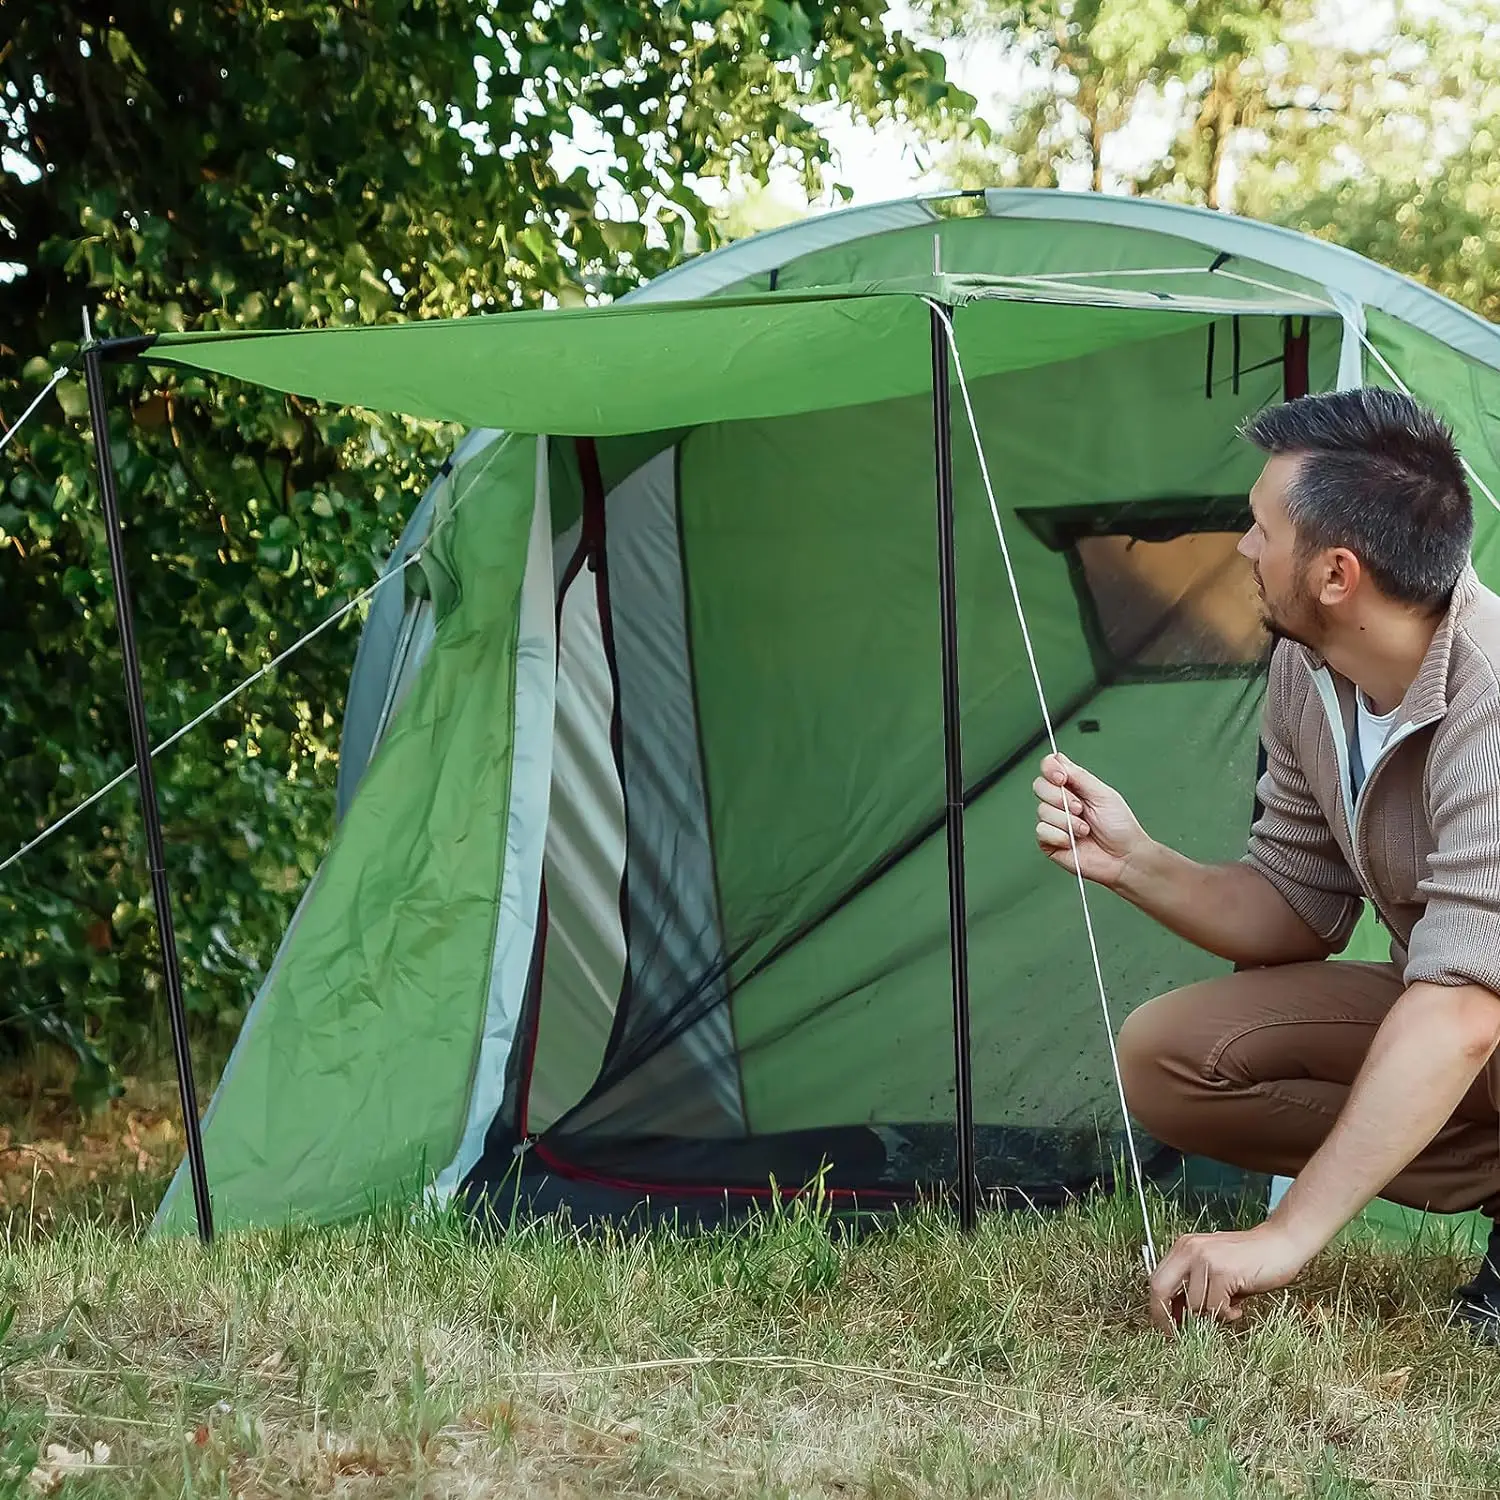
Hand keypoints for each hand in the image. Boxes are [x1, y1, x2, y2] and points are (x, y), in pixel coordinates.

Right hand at [1032, 752, 1148, 888]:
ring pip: (1042, 810)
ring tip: (1084, 829)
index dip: (1051, 769)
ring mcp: (1054, 821)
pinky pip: (1041, 831)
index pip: (1050, 767)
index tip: (1062, 778)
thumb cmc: (1120, 828)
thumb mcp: (1103, 794)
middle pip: (1039, 786)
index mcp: (1074, 787)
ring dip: (1067, 821)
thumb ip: (1079, 776)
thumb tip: (1059, 759)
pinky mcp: (1049, 841)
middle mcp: (1061, 802)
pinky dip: (1059, 836)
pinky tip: (1073, 841)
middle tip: (1080, 808)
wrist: (1124, 858)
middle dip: (1061, 798)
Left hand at [1148, 1224, 1313, 1333]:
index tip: (1166, 1328)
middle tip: (1179, 1335)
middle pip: (1160, 1288)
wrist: (1280, 1244)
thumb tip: (1174, 1319)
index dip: (1157, 1308)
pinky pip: (1215, 1308)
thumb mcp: (1213, 1271)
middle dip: (1167, 1317)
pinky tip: (1238, 1306)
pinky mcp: (1224, 1272)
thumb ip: (1193, 1288)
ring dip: (1211, 1315)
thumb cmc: (1248, 1262)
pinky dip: (1227, 1315)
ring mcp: (1206, 1259)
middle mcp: (1190, 1250)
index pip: (1156, 1280)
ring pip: (1193, 1304)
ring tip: (1229, 1308)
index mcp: (1183, 1247)